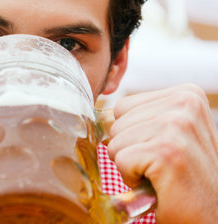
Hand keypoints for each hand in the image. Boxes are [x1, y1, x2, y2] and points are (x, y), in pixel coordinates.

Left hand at [107, 83, 217, 222]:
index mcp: (187, 94)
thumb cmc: (185, 175)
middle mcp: (185, 103)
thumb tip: (98, 116)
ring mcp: (177, 126)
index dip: (133, 133)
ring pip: (115, 141)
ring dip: (132, 164)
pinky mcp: (167, 152)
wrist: (210, 214)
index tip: (162, 148)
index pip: (123, 106)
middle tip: (161, 164)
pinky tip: (159, 183)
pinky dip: (133, 178)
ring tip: (161, 173)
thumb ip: (140, 117)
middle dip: (130, 148)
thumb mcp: (167, 133)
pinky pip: (121, 160)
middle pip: (116, 121)